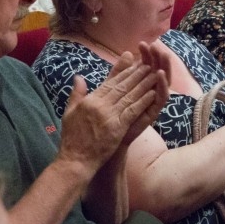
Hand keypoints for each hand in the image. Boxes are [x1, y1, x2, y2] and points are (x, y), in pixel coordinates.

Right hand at [59, 49, 167, 172]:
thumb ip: (77, 93)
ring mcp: (109, 116)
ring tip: (155, 74)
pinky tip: (153, 93)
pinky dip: (143, 101)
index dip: (123, 72)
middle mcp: (100, 105)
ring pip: (129, 96)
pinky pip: (133, 111)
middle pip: (122, 86)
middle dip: (136, 74)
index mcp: (90, 100)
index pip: (110, 82)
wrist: (76, 160)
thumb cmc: (72, 138)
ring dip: (144, 84)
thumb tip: (79, 76)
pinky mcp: (117, 127)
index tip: (134, 63)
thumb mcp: (70, 112)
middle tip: (148, 64)